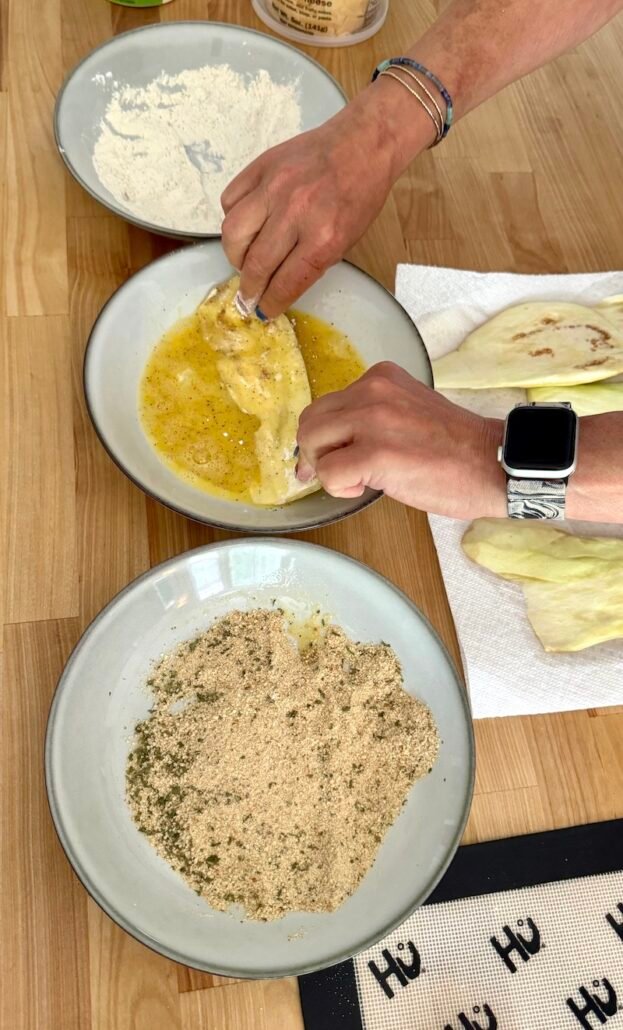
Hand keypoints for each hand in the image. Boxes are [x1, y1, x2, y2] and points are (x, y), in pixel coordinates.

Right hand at [220, 80, 434, 318]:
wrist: (362, 143)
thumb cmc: (360, 194)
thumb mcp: (347, 240)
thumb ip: (312, 262)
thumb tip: (278, 284)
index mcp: (323, 237)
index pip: (285, 282)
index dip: (270, 303)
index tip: (264, 310)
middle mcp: (294, 213)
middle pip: (256, 264)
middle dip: (249, 288)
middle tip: (248, 295)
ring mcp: (273, 187)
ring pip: (233, 233)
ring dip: (234, 255)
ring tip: (244, 261)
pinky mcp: (261, 167)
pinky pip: (231, 200)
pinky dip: (233, 218)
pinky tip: (246, 225)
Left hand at [296, 362, 505, 518]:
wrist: (493, 463)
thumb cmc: (456, 448)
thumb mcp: (408, 410)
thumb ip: (372, 416)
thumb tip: (333, 443)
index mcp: (381, 378)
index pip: (328, 404)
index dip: (322, 436)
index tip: (326, 456)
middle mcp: (372, 391)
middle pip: (310, 421)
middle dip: (313, 453)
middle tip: (329, 475)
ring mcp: (373, 420)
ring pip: (312, 443)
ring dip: (326, 470)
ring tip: (358, 481)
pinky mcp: (375, 454)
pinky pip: (329, 473)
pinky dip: (340, 488)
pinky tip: (366, 488)